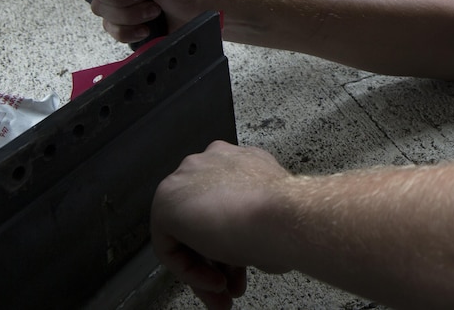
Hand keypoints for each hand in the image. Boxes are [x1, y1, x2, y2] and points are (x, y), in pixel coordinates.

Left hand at [151, 141, 294, 308]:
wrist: (280, 215)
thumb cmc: (287, 216)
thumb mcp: (270, 217)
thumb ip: (251, 223)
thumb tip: (249, 245)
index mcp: (241, 160)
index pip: (226, 205)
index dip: (234, 242)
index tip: (245, 266)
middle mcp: (212, 162)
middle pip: (205, 220)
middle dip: (219, 260)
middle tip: (231, 284)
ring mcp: (188, 178)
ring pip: (188, 235)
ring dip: (206, 269)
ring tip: (224, 294)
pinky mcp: (166, 201)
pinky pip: (171, 245)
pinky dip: (189, 269)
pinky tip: (214, 281)